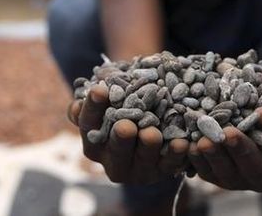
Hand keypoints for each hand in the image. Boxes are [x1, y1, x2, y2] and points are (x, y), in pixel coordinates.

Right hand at [67, 84, 189, 184]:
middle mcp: (112, 159)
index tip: (100, 89)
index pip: (88, 124)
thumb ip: (94, 100)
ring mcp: (138, 169)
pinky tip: (182, 143)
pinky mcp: (162, 171)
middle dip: (121, 138)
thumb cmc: (123, 106)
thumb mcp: (107, 99)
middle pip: (115, 150)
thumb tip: (78, 104)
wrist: (151, 123)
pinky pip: (170, 165)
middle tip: (126, 126)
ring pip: (143, 160)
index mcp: (94, 140)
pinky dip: (176, 154)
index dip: (93, 108)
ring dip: (148, 147)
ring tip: (152, 134)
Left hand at [187, 91, 261, 191]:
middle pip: (255, 168)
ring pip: (227, 174)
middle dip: (242, 150)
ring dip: (215, 157)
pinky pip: (205, 172)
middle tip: (229, 133)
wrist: (248, 119)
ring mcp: (238, 180)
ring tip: (204, 140)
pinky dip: (196, 160)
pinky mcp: (215, 177)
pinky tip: (189, 144)